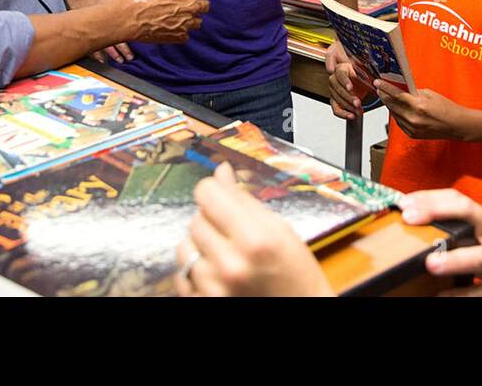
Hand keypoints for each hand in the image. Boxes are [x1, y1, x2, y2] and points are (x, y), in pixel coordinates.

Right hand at [65, 0, 132, 63]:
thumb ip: (121, 1)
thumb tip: (134, 1)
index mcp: (112, 17)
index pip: (122, 33)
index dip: (126, 45)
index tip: (130, 54)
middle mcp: (103, 25)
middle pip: (114, 41)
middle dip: (121, 52)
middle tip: (128, 59)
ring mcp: (94, 29)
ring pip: (104, 45)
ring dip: (111, 54)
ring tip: (117, 60)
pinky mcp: (86, 31)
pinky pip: (91, 45)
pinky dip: (96, 54)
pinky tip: (101, 60)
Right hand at [122, 0, 217, 43]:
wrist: (128, 18)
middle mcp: (190, 6)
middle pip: (206, 6)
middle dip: (201, 4)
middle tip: (192, 4)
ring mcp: (186, 23)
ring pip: (198, 22)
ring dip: (192, 19)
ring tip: (183, 18)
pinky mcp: (178, 36)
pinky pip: (186, 36)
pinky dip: (182, 33)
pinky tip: (174, 30)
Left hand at [175, 161, 333, 296]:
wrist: (299, 309)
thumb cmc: (295, 272)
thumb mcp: (279, 228)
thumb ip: (244, 200)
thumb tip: (221, 172)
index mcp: (255, 239)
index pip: (208, 194)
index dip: (214, 191)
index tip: (220, 196)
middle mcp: (231, 264)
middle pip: (195, 219)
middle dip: (211, 220)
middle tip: (232, 232)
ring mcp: (214, 288)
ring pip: (184, 247)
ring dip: (200, 246)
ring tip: (224, 254)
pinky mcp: (203, 302)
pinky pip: (182, 276)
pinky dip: (195, 271)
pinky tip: (217, 273)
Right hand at [324, 41, 366, 120]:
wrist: (354, 58)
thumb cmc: (348, 54)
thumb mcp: (339, 50)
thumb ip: (331, 56)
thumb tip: (329, 69)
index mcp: (338, 69)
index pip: (339, 75)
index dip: (345, 82)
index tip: (351, 87)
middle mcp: (335, 80)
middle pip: (338, 90)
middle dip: (348, 98)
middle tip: (358, 102)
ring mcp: (335, 90)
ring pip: (338, 100)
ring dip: (347, 106)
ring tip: (357, 110)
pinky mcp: (337, 98)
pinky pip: (336, 108)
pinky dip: (343, 113)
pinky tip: (351, 116)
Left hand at [374, 80, 463, 139]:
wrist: (456, 126)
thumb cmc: (447, 108)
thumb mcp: (430, 94)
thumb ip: (413, 92)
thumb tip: (400, 88)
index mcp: (418, 105)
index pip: (396, 95)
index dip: (385, 88)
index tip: (377, 83)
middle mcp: (413, 118)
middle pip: (391, 105)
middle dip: (384, 95)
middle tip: (379, 88)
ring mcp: (412, 128)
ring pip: (394, 114)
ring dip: (390, 105)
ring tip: (388, 97)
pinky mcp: (412, 134)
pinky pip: (399, 122)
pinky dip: (397, 115)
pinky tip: (398, 109)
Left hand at [399, 189, 481, 295]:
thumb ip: (464, 230)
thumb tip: (420, 227)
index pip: (459, 200)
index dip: (431, 198)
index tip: (404, 201)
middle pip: (470, 216)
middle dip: (439, 212)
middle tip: (410, 217)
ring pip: (481, 257)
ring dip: (456, 260)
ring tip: (431, 263)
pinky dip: (464, 295)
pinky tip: (443, 297)